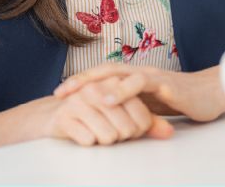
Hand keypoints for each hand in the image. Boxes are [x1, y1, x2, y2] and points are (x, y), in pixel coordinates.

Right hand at [40, 77, 173, 145]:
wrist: (55, 115)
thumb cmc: (94, 113)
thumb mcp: (123, 114)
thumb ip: (148, 122)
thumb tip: (168, 132)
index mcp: (114, 81)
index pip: (143, 118)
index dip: (137, 130)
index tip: (125, 126)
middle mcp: (96, 88)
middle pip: (127, 130)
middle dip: (120, 137)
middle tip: (108, 128)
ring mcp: (79, 101)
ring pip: (109, 137)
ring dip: (104, 141)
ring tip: (95, 130)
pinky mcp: (64, 117)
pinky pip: (89, 141)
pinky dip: (88, 143)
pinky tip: (82, 133)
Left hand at [53, 64, 224, 122]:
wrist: (211, 93)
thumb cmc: (179, 98)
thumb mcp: (148, 105)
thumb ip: (129, 106)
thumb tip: (105, 117)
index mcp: (132, 75)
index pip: (100, 76)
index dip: (79, 82)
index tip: (59, 93)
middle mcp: (138, 71)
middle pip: (103, 71)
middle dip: (80, 81)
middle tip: (59, 93)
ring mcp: (151, 76)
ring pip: (119, 75)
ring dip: (99, 85)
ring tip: (82, 96)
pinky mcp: (165, 84)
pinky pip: (142, 84)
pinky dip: (125, 91)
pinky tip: (113, 99)